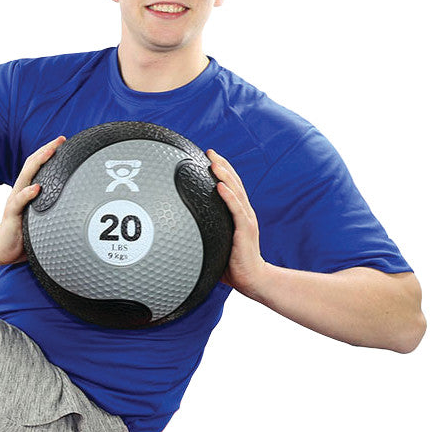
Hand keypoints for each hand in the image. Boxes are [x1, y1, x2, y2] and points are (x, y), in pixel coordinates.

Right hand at [0, 136, 66, 264]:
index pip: (36, 165)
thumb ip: (52, 205)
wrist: (3, 248)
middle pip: (31, 165)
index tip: (63, 141)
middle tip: (59, 140)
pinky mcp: (11, 216)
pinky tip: (36, 188)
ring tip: (49, 153)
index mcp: (26, 190)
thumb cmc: (24, 232)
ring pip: (25, 177)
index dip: (47, 151)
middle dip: (45, 150)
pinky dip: (27, 194)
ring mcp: (15, 202)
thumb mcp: (40, 215)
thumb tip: (77, 200)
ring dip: (38, 163)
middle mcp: (20, 191)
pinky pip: (18, 202)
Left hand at [207, 149, 267, 295]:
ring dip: (225, 175)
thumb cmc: (233, 264)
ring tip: (214, 163)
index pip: (231, 187)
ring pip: (236, 192)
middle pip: (234, 183)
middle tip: (210, 152)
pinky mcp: (245, 230)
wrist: (253, 279)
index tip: (209, 158)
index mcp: (239, 215)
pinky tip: (220, 186)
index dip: (222, 171)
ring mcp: (246, 220)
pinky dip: (228, 196)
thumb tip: (177, 233)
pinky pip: (236, 210)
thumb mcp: (216, 244)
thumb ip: (203, 235)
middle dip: (222, 166)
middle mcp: (244, 213)